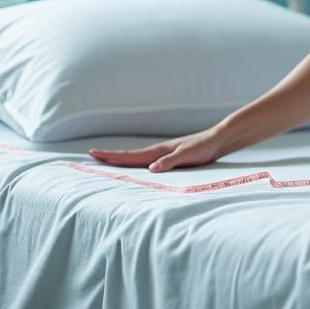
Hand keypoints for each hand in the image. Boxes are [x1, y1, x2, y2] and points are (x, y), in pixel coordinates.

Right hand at [89, 130, 226, 171]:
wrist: (217, 140)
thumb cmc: (204, 147)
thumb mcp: (188, 155)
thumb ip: (170, 162)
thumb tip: (151, 169)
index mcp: (159, 151)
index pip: (130, 155)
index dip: (112, 156)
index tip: (94, 153)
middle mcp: (158, 151)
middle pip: (129, 155)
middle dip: (110, 156)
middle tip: (91, 155)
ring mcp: (163, 153)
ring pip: (137, 157)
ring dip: (121, 158)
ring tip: (107, 159)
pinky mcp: (170, 157)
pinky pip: (147, 161)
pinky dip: (135, 162)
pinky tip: (135, 166)